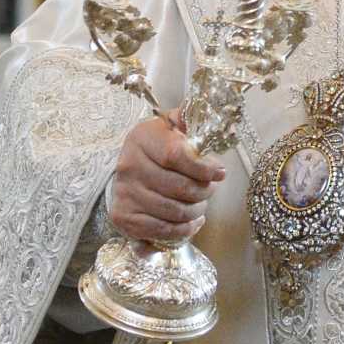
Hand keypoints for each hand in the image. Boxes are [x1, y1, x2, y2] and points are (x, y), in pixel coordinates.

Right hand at [108, 113, 223, 242]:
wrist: (128, 167)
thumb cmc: (158, 145)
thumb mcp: (171, 125)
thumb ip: (189, 118)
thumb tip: (209, 112)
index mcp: (141, 138)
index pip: (176, 156)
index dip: (203, 168)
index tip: (220, 172)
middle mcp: (128, 165)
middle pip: (178, 188)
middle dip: (204, 192)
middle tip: (210, 190)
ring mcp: (124, 193)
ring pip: (173, 211)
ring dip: (195, 211)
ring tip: (201, 204)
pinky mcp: (123, 217)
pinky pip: (161, 231)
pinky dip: (182, 230)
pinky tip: (190, 221)